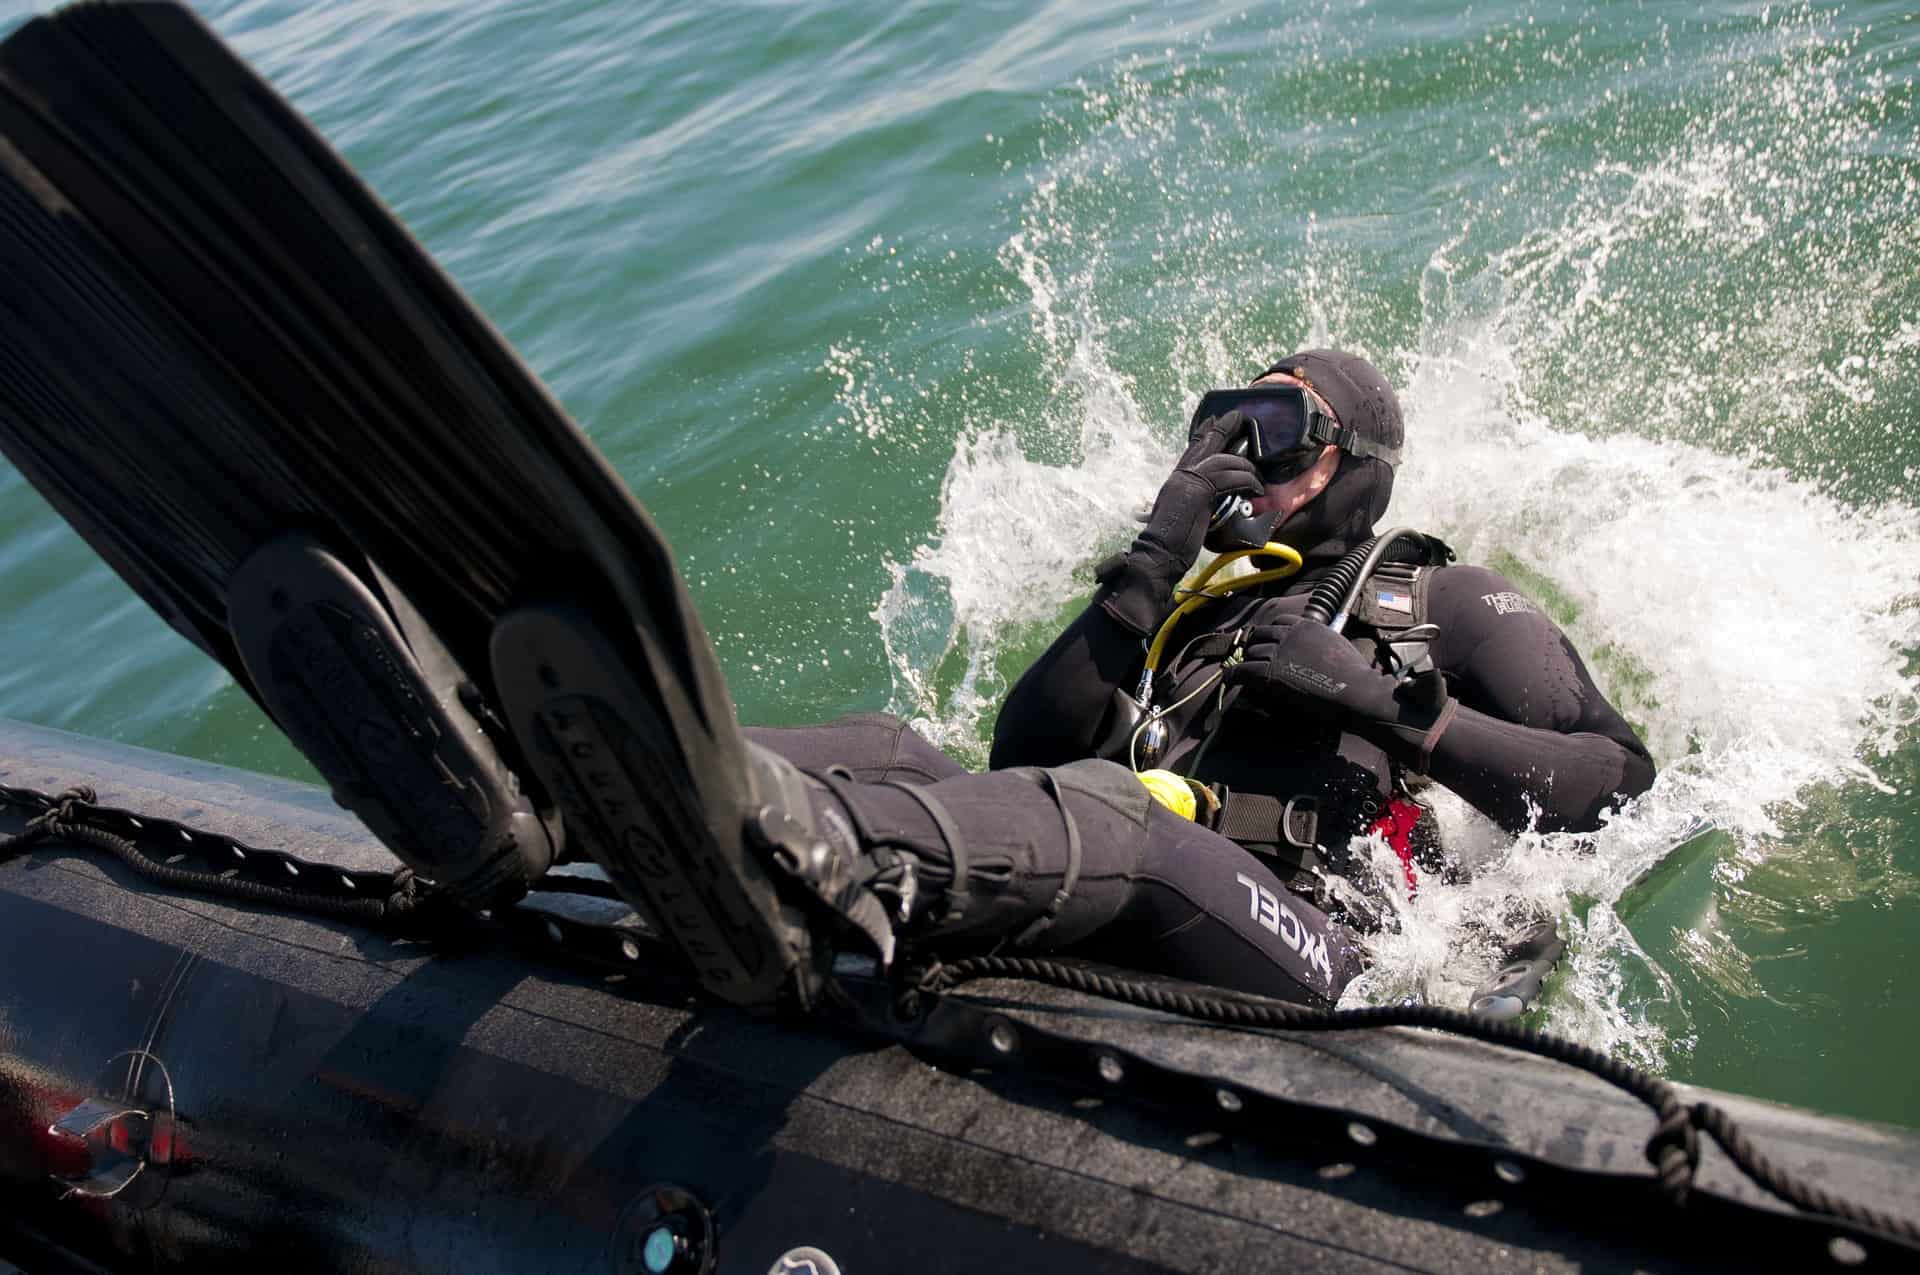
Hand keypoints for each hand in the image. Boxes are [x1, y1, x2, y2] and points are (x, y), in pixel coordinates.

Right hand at [1094, 413, 1262, 635]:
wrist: (1157, 555)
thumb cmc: (1170, 546)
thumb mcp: (1184, 518)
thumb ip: (1197, 506)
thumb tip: (1212, 506)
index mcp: (1175, 481)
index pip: (1191, 451)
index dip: (1204, 434)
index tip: (1214, 420)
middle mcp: (1179, 476)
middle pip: (1205, 445)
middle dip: (1224, 429)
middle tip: (1239, 416)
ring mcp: (1188, 481)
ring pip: (1224, 461)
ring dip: (1245, 467)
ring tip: (1258, 476)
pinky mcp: (1199, 491)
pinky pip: (1231, 478)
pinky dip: (1247, 480)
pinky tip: (1255, 487)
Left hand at [1224, 615, 1397, 723]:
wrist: (1356, 691)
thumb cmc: (1354, 675)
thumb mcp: (1336, 646)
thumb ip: (1319, 642)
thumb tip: (1313, 650)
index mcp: (1307, 625)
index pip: (1279, 621)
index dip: (1270, 633)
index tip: (1266, 641)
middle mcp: (1290, 633)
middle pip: (1260, 634)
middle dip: (1254, 645)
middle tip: (1249, 656)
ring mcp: (1279, 652)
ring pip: (1251, 652)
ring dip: (1246, 661)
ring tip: (1240, 670)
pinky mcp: (1271, 673)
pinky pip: (1243, 670)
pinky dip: (1234, 675)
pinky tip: (1229, 679)